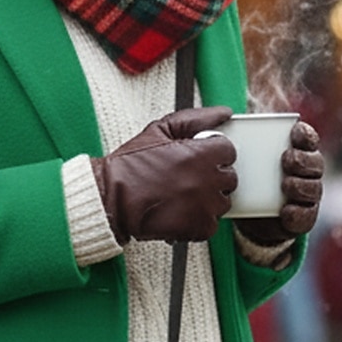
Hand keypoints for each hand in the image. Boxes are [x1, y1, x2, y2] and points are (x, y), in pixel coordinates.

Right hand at [90, 107, 236, 243]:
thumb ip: (196, 118)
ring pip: (222, 202)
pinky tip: (181, 213)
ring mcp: (205, 206)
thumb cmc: (131, 165)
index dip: (211, 154)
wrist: (111, 199)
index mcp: (202, 154)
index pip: (228, 151)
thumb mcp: (160, 130)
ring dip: (207, 200)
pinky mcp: (198, 228)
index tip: (197, 159)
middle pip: (229, 178)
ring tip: (183, 197)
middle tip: (189, 179)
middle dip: (212, 177)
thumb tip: (223, 113)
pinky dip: (199, 222)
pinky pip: (212, 224)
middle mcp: (208, 180)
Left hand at [235, 120, 323, 244]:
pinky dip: (298, 214)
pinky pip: (306, 216)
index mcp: (297, 152)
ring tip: (287, 184)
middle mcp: (306, 173)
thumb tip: (231, 111)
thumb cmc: (249, 177)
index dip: (304, 134)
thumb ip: (244, 135)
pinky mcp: (301, 218)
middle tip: (287, 159)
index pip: (308, 139)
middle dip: (303, 159)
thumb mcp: (245, 156)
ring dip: (302, 185)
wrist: (248, 214)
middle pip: (314, 163)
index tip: (294, 131)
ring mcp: (306, 196)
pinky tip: (287, 211)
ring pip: (313, 189)